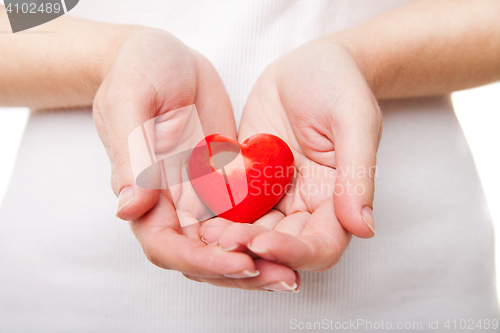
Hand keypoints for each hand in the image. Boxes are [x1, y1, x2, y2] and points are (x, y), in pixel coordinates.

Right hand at [93, 29, 298, 289]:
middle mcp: (171, 202)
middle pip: (202, 255)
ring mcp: (199, 194)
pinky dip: (264, 231)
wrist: (165, 56)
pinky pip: (244, 215)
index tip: (240, 260)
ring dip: (257, 260)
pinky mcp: (224, 181)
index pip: (168, 245)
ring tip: (293, 270)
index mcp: (143, 191)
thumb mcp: (130, 102)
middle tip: (281, 276)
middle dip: (239, 271)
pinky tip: (293, 237)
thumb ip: (130, 156)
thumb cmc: (138, 70)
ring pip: (227, 243)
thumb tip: (128, 209)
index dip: (202, 261)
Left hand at [200, 39, 381, 272]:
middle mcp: (305, 205)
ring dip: (230, 241)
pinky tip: (198, 217)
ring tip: (206, 236)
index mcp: (337, 199)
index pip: (321, 246)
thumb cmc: (339, 86)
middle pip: (282, 247)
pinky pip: (232, 207)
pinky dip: (217, 216)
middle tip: (224, 242)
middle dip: (253, 249)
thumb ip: (357, 174)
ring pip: (252, 233)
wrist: (306, 67)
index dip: (293, 253)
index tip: (262, 243)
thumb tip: (364, 227)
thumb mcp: (355, 120)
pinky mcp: (248, 182)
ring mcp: (274, 195)